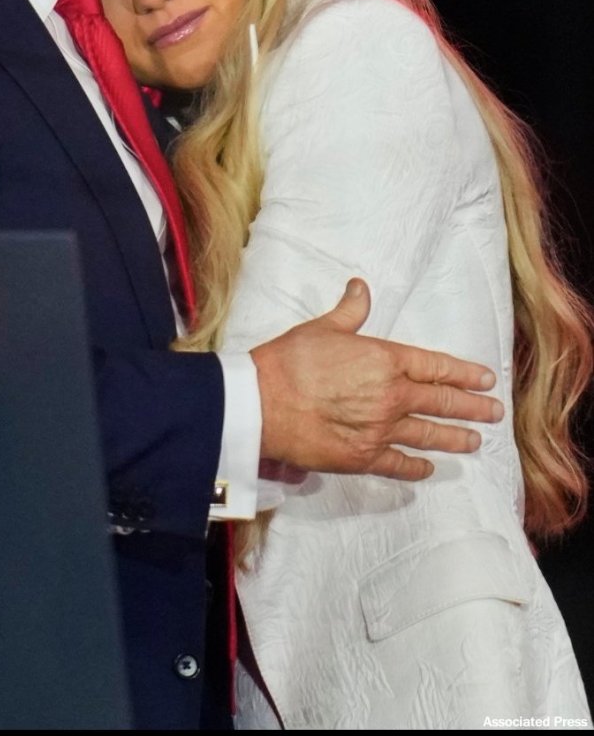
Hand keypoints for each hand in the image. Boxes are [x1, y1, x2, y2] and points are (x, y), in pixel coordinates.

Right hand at [250, 279, 502, 481]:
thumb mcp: (322, 327)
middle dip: (472, 407)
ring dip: (454, 438)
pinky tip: (429, 469)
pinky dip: (417, 468)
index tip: (486, 380)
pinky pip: (399, 464)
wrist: (262, 404)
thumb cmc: (289, 361)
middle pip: (441, 403)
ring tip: (475, 441)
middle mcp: (391, 396)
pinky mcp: (363, 457)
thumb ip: (350, 311)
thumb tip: (360, 287)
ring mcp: (380, 430)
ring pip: (428, 435)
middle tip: (494, 412)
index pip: (435, 366)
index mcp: (384, 360)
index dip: (464, 373)